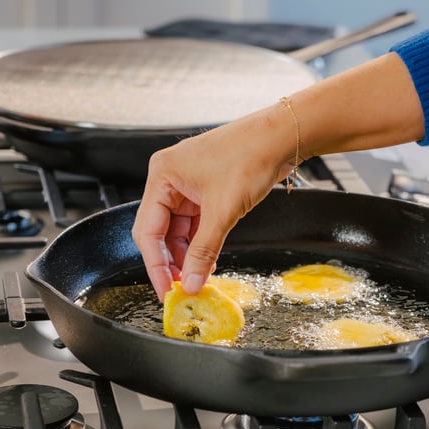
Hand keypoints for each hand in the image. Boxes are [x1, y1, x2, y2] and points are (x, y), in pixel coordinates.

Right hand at [131, 104, 297, 299]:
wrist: (280, 137)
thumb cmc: (250, 156)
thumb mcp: (224, 211)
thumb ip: (204, 251)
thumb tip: (191, 282)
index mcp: (162, 176)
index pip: (148, 231)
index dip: (156, 266)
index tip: (166, 292)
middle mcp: (169, 179)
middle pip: (159, 233)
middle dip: (171, 263)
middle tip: (182, 290)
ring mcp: (186, 185)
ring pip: (177, 232)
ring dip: (187, 256)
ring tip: (198, 280)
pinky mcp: (203, 191)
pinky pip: (194, 225)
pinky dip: (199, 244)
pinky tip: (207, 263)